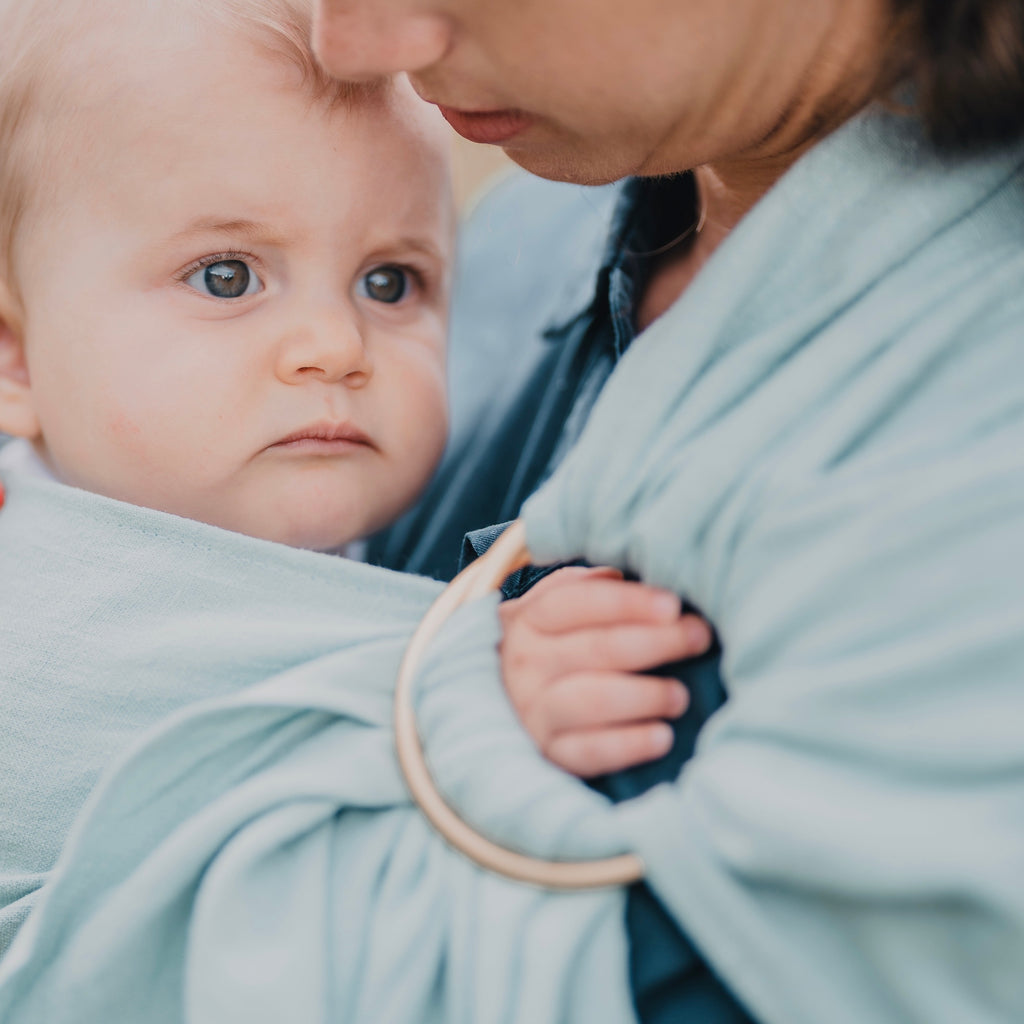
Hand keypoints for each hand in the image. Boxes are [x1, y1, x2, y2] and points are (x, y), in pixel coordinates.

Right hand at [498, 566, 712, 777]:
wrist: (507, 702)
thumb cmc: (555, 646)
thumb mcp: (556, 608)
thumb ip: (586, 587)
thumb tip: (621, 575)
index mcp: (530, 619)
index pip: (576, 602)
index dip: (627, 602)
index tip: (673, 605)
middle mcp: (527, 663)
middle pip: (596, 648)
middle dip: (655, 641)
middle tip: (698, 638)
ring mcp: (535, 711)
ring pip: (592, 699)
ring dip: (644, 695)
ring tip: (680, 696)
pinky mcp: (549, 753)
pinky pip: (589, 752)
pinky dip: (628, 745)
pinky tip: (662, 737)